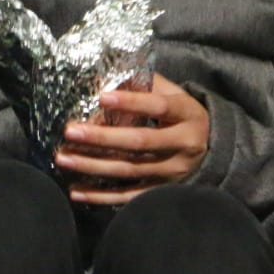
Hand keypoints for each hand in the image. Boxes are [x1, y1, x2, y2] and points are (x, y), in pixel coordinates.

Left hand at [56, 74, 209, 204]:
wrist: (210, 149)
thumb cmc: (180, 114)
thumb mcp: (173, 94)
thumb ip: (144, 84)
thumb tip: (103, 76)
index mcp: (187, 114)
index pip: (158, 107)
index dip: (131, 102)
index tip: (101, 97)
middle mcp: (183, 144)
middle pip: (140, 142)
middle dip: (102, 137)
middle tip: (71, 131)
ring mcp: (173, 171)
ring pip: (130, 170)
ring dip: (93, 166)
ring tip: (63, 158)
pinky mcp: (162, 190)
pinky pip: (129, 196)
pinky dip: (102, 197)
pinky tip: (76, 191)